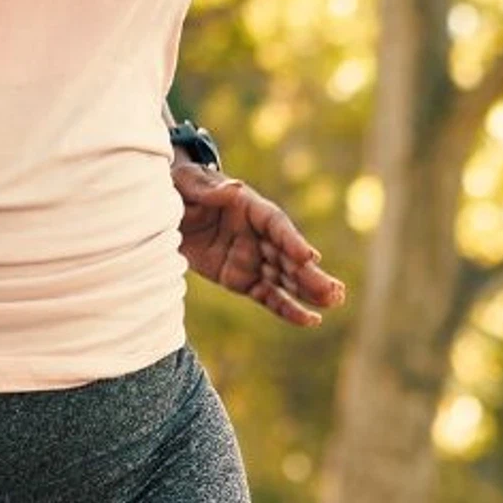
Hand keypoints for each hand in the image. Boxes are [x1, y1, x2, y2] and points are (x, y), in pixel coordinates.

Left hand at [174, 157, 346, 325]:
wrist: (168, 211)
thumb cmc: (183, 189)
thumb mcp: (188, 182)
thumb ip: (209, 190)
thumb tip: (234, 189)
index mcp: (251, 208)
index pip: (277, 225)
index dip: (293, 240)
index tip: (308, 257)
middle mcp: (259, 235)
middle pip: (289, 256)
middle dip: (310, 274)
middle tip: (334, 290)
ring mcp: (253, 259)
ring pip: (285, 279)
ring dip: (308, 292)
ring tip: (334, 302)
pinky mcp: (242, 280)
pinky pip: (268, 296)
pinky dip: (287, 309)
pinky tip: (310, 320)